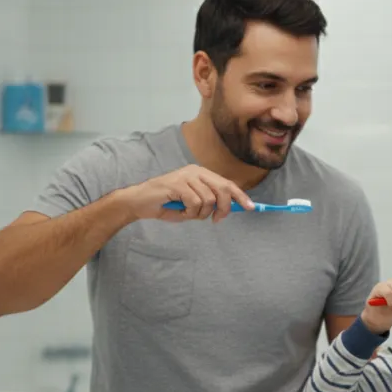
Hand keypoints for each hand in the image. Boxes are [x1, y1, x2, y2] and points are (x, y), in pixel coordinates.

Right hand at [125, 165, 255, 222]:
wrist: (140, 202)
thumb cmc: (167, 204)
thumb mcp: (193, 205)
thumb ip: (210, 204)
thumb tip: (229, 209)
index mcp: (201, 174)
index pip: (227, 184)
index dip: (240, 196)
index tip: (250, 207)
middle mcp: (196, 171)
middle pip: (223, 190)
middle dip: (223, 208)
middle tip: (215, 220)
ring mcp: (186, 176)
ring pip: (209, 200)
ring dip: (200, 214)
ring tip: (187, 213)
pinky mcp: (177, 184)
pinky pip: (195, 203)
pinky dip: (189, 212)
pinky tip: (179, 210)